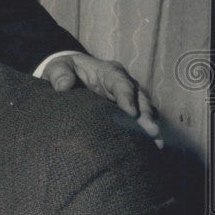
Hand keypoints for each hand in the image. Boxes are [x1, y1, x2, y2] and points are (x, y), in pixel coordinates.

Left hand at [42, 53, 158, 137]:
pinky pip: (139, 120)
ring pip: (144, 110)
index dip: (127, 97)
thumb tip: (63, 87)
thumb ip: (60, 75)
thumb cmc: (64, 69)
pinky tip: (150, 148)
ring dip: (149, 126)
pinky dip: (144, 133)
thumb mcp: (58, 67)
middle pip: (139, 98)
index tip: (131, 113)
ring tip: (156, 144)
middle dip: (145, 115)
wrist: (68, 74)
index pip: (121, 83)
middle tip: (152, 132)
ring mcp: (127, 97)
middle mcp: (123, 84)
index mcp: (108, 71)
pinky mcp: (125, 111)